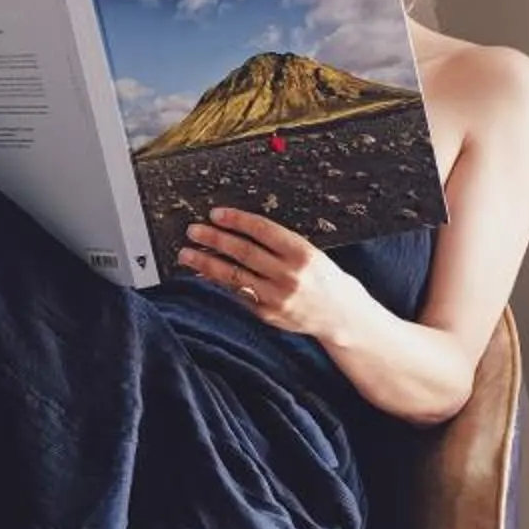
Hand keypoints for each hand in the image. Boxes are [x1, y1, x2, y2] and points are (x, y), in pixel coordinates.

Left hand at [177, 209, 356, 340]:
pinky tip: (204, 274)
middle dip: (214, 239)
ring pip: (234, 275)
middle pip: (243, 252)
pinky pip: (237, 294)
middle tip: (193, 231)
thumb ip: (280, 244)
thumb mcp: (311, 253)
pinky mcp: (267, 314)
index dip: (236, 220)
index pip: (262, 230)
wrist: (341, 315)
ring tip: (186, 254)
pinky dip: (219, 283)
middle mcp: (289, 275)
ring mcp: (277, 297)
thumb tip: (239, 230)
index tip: (216, 214)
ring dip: (206, 263)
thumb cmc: (324, 278)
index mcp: (302, 252)